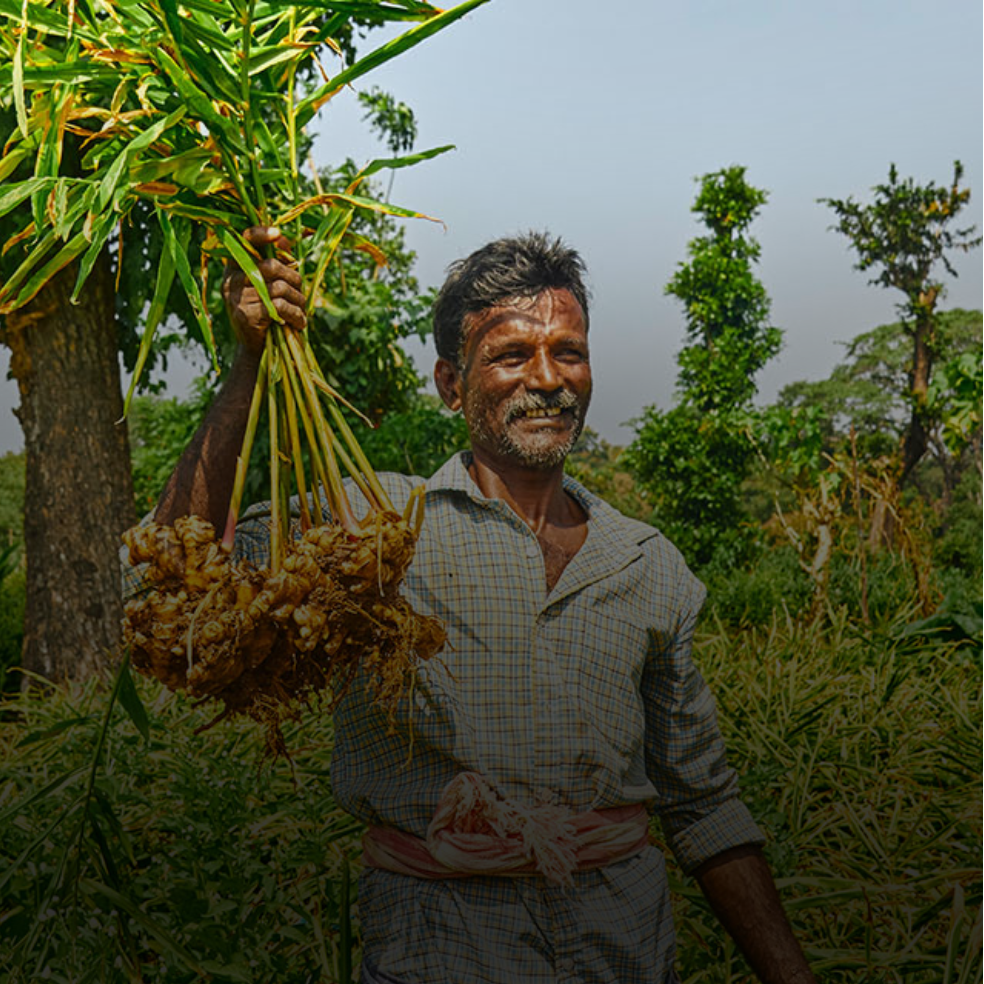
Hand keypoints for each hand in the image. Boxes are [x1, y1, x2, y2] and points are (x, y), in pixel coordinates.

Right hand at [222, 226, 306, 357]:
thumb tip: (284, 238)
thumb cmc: (267, 313)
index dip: (261, 234)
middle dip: (294, 278)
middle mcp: (231, 281)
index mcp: (234, 268)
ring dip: (298, 299)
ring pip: (280, 287)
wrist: (256, 350)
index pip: (243, 242)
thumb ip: (274, 263)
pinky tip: (299, 323)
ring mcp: (237, 299)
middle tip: (300, 292)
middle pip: (271, 266)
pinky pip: (280, 306)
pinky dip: (296, 314)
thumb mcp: (268, 286)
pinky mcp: (247, 316)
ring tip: (300, 310)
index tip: (278, 234)